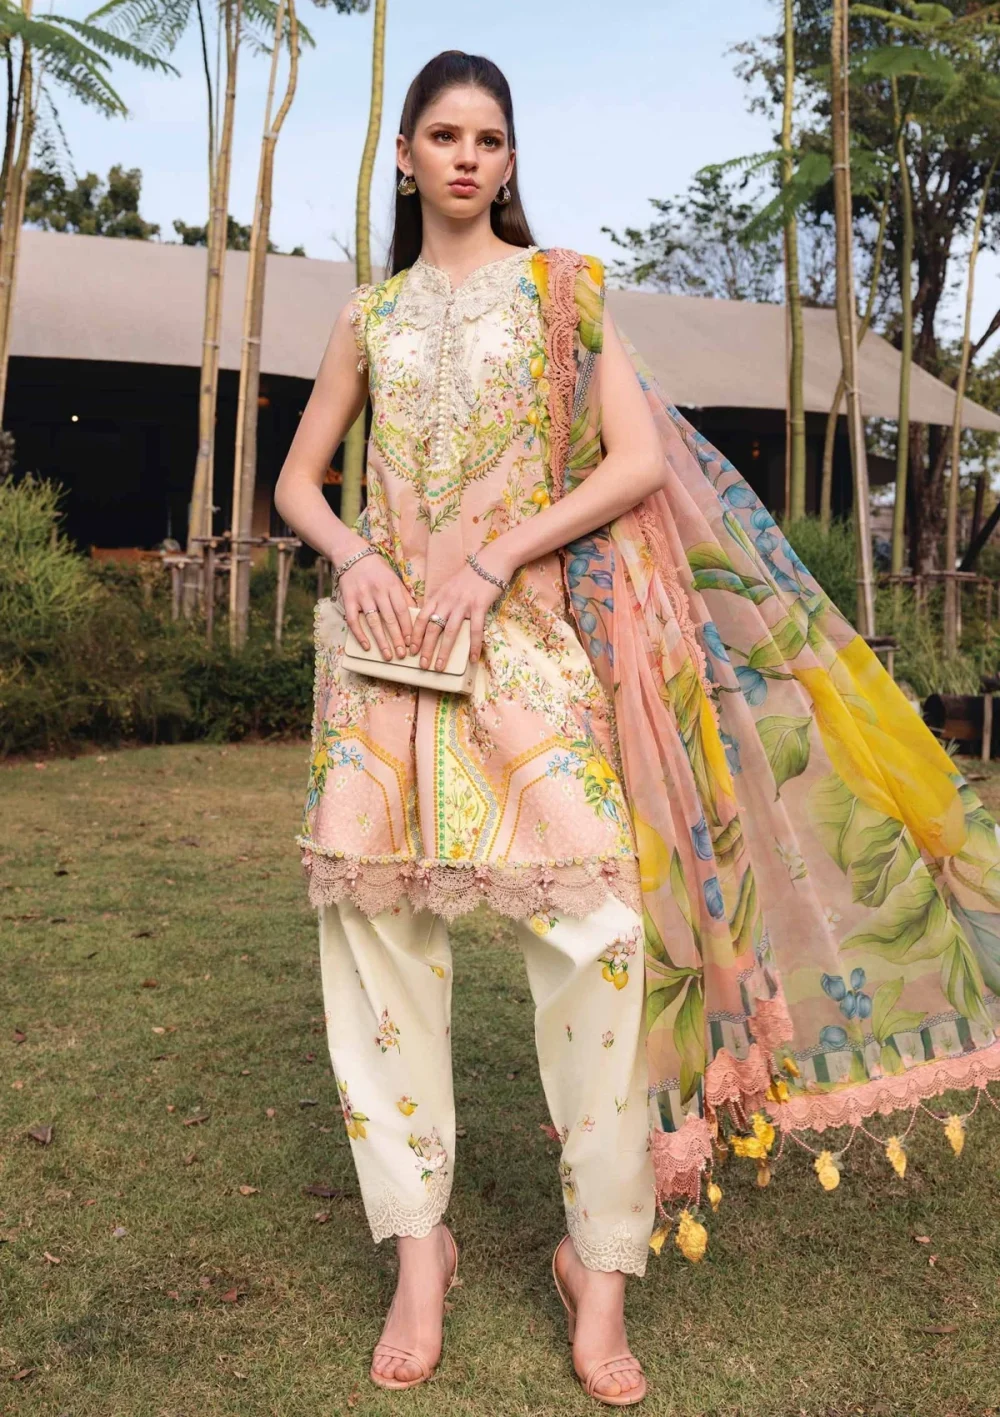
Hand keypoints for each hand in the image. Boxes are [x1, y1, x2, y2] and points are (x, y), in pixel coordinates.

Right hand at [340, 552, 415, 659]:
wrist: (352, 554)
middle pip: (389, 619)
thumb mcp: (394, 578)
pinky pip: (353, 620)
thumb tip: (415, 616)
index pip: (402, 611)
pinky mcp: (348, 600)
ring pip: (373, 622)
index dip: (408, 628)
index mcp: (392, 586)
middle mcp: (377, 591)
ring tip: (388, 655)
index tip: (413, 644)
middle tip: (402, 655)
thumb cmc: (377, 569)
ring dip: (381, 641)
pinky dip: (360, 634)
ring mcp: (362, 596)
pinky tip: (367, 646)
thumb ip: (403, 596)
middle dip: (397, 639)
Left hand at [409, 546, 513, 669]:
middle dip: (425, 648)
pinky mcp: (479, 606)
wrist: (492, 561)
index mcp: (438, 595)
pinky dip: (474, 646)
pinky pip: (475, 630)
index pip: (421, 617)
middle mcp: (447, 600)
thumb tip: (435, 618)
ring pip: (449, 632)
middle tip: (421, 665)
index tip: (410, 649)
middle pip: (432, 628)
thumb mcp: (450, 586)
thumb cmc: (471, 575)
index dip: (414, 635)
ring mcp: (463, 603)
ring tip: (439, 667)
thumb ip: (442, 601)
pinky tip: (473, 658)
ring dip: (443, 652)